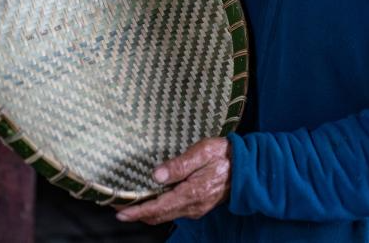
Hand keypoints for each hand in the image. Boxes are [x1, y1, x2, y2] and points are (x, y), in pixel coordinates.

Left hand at [116, 137, 230, 224]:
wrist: (249, 167)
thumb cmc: (225, 155)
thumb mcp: (202, 152)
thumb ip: (179, 164)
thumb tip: (156, 175)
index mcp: (191, 193)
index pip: (158, 207)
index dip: (137, 211)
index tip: (120, 212)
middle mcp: (192, 206)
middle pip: (159, 216)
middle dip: (138, 214)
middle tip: (119, 207)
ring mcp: (196, 208)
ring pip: (166, 215)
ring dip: (148, 212)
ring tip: (133, 203)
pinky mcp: (199, 205)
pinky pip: (175, 211)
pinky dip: (160, 209)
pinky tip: (154, 199)